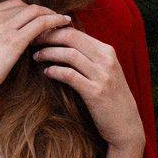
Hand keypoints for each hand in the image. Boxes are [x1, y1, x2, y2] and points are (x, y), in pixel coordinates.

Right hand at [0, 0, 69, 108]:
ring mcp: (3, 27)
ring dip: (51, 15)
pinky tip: (63, 24)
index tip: (39, 18)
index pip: (12, 4)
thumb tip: (8, 39)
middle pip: (25, 5)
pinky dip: (55, 21)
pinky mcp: (13, 41)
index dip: (29, 10)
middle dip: (42, 11)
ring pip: (35, 11)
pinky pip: (41, 23)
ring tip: (62, 22)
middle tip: (54, 20)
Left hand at [32, 25, 144, 149]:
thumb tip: (62, 45)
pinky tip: (46, 73)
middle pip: (71, 38)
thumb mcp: (104, 73)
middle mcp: (106, 60)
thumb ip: (88, 58)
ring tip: (36, 57)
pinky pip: (70, 75)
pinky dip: (55, 71)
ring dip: (48, 53)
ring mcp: (102, 76)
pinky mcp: (96, 92)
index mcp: (107, 51)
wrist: (126, 126)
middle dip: (47, 37)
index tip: (38, 35)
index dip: (53, 31)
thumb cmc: (110, 99)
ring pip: (70, 54)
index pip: (76, 32)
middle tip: (31, 41)